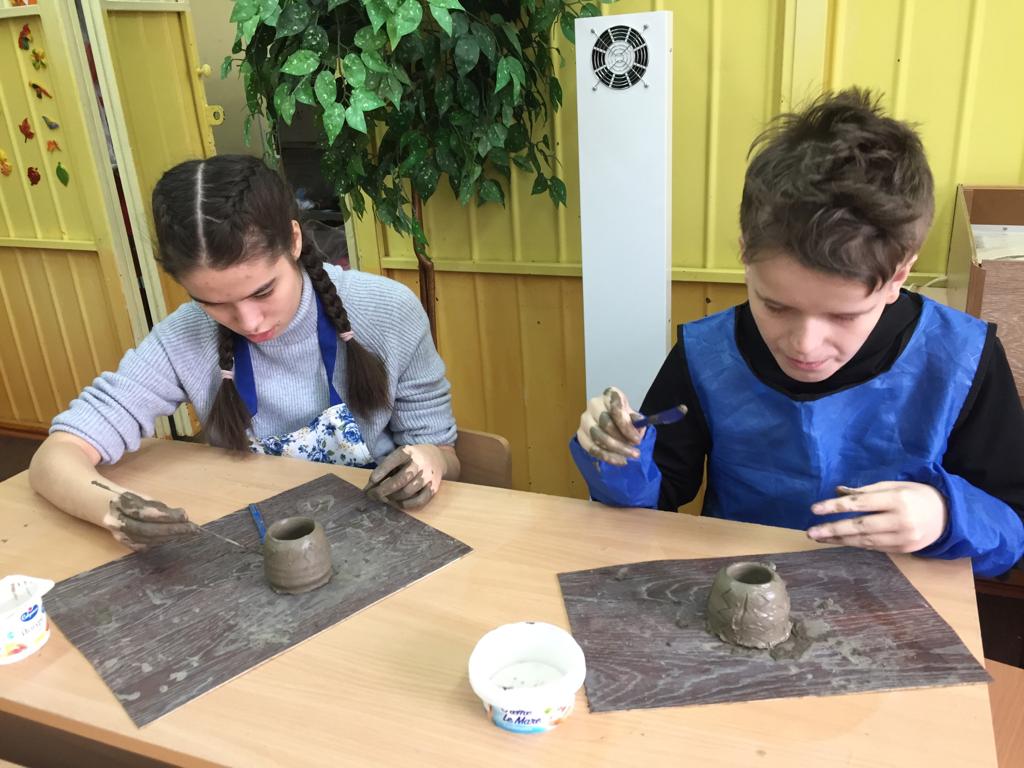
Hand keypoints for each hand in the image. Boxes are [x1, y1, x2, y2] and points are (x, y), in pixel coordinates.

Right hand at [103, 491, 194, 549]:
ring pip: (146, 539)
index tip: (185, 516)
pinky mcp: (124, 543)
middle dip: (171, 529)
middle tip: (192, 529)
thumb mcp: (144, 497)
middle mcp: (116, 521)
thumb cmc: (131, 500)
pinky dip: (160, 541)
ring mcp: (118, 534)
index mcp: (121, 503)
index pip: (146, 512)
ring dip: (169, 536)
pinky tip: (173, 538)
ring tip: (186, 532)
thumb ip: (160, 508)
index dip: (166, 516)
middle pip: (146, 529)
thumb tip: (182, 516)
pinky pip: (144, 546)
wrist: (107, 508)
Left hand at [363, 444, 453, 510]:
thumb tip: (369, 488)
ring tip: (386, 497)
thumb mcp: (400, 456)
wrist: (436, 458)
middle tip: (372, 496)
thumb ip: (386, 468)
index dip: (380, 473)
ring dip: (393, 497)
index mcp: (408, 452)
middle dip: (383, 490)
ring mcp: (427, 476)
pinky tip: (398, 502)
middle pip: (399, 480)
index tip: (371, 482)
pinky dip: (406, 504)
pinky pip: (418, 501)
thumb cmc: (411, 459)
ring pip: (407, 492)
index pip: (392, 462)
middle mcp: (419, 464)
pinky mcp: (433, 488)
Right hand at [576, 386, 644, 465]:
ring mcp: (585, 419)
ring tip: (628, 458)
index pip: (616, 407)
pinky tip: (618, 461)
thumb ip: (637, 422)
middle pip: (605, 423)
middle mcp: (594, 404)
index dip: (626, 425)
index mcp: (609, 394)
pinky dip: (606, 456)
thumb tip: (638, 429)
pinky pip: (591, 447)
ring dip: (615, 450)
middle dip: (621, 440)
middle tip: (635, 452)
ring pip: (597, 436)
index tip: (637, 440)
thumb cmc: (624, 418)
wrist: (611, 422)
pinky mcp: (580, 434)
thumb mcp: (634, 417)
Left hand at [807, 482, 947, 552]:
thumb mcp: (894, 485)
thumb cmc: (916, 495)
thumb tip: (838, 492)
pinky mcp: (903, 550)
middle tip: (811, 532)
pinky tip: (839, 541)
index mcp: (897, 499)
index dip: (835, 506)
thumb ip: (866, 490)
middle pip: (860, 526)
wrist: (948, 516)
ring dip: (839, 540)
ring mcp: (903, 538)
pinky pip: (874, 547)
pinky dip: (855, 544)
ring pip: (865, 541)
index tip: (814, 509)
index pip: (860, 503)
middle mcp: (900, 520)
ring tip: (819, 537)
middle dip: (833, 529)